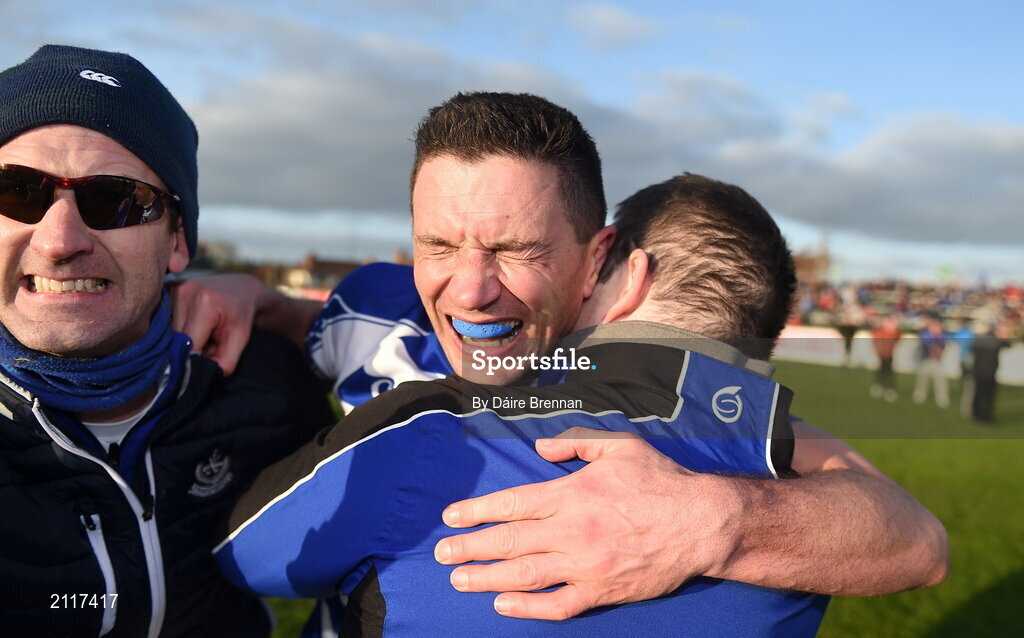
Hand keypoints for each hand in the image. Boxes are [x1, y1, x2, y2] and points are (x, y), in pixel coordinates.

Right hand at [170, 274, 265, 374]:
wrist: (239, 288)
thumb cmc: (241, 315)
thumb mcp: (240, 340)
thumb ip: (223, 362)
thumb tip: (195, 377)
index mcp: (205, 303)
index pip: (188, 343)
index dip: (193, 359)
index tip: (199, 367)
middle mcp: (183, 292)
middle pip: (175, 338)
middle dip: (188, 349)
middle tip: (206, 345)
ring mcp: (172, 289)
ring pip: (167, 332)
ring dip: (181, 340)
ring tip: (200, 334)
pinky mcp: (165, 291)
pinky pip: (164, 321)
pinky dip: (175, 330)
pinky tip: (190, 326)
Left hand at [433, 427, 738, 619]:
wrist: (701, 523)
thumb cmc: (659, 480)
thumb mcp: (618, 445)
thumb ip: (574, 443)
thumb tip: (540, 446)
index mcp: (572, 494)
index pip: (511, 505)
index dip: (476, 512)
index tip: (451, 518)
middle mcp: (572, 531)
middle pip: (509, 542)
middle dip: (470, 548)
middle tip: (442, 555)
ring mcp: (585, 566)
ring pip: (524, 575)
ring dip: (486, 578)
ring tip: (459, 580)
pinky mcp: (601, 591)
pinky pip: (557, 605)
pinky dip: (527, 607)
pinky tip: (503, 604)